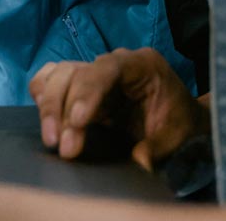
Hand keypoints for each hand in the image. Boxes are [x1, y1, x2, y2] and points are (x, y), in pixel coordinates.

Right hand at [29, 47, 207, 170]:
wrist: (180, 118)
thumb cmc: (180, 123)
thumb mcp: (176, 136)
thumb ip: (157, 147)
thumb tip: (138, 163)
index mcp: (141, 64)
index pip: (108, 68)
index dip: (88, 91)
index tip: (77, 122)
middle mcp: (113, 62)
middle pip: (77, 71)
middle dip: (63, 107)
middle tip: (61, 145)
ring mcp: (95, 72)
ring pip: (60, 74)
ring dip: (50, 105)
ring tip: (51, 139)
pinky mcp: (82, 86)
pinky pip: (53, 79)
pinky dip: (44, 95)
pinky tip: (45, 118)